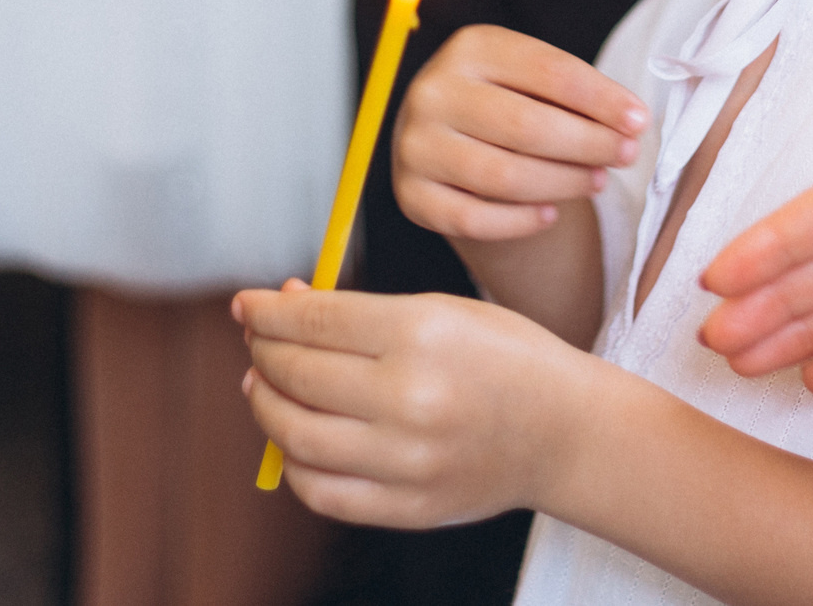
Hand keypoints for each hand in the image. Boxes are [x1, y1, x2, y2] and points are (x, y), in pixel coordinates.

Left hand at [237, 280, 599, 527]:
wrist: (566, 432)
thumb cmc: (503, 357)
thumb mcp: (443, 310)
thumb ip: (360, 312)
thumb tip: (283, 306)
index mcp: (422, 334)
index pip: (313, 321)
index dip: (267, 311)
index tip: (246, 304)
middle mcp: (411, 398)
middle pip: (297, 374)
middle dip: (263, 351)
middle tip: (258, 340)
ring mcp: (408, 461)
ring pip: (296, 435)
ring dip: (265, 405)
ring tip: (264, 386)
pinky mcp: (408, 507)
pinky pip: (321, 491)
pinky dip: (293, 463)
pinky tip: (294, 438)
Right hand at [394, 25, 648, 241]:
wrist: (442, 135)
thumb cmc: (504, 101)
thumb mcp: (532, 78)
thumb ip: (577, 94)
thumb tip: (632, 123)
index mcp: (471, 48)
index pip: (548, 72)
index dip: (601, 99)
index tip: (639, 121)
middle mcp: (434, 92)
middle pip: (526, 126)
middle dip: (587, 144)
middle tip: (625, 155)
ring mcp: (416, 145)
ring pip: (502, 177)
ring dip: (561, 184)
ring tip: (597, 182)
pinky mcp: (411, 194)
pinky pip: (473, 219)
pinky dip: (519, 221)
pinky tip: (551, 215)